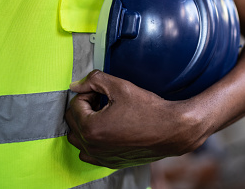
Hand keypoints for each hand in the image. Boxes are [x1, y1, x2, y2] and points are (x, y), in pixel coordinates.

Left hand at [65, 70, 209, 168]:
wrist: (172, 129)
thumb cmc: (149, 109)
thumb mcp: (121, 87)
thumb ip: (94, 80)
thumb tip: (76, 85)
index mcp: (91, 128)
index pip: (75, 104)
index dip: (89, 93)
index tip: (103, 92)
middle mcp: (92, 147)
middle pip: (73, 122)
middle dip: (86, 108)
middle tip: (104, 100)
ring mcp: (101, 157)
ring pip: (78, 139)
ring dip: (86, 124)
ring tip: (106, 114)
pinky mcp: (110, 163)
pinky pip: (89, 153)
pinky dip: (93, 141)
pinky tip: (109, 130)